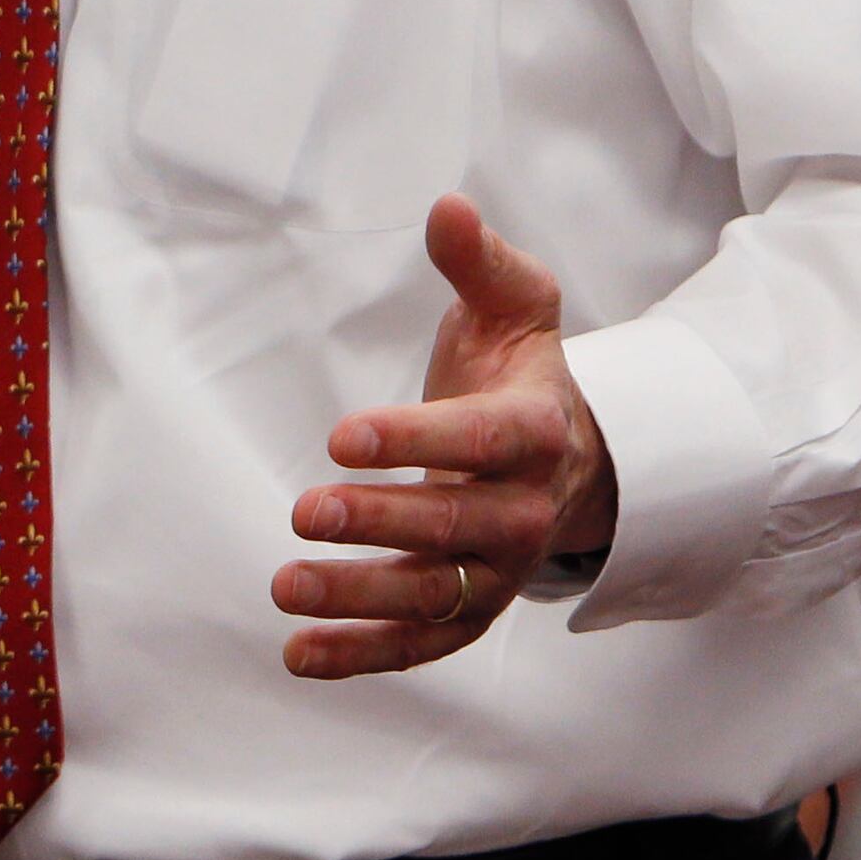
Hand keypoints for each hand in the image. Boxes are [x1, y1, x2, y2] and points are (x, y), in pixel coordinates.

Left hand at [274, 194, 616, 679]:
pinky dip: (362, 653)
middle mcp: (524, 511)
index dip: (413, 439)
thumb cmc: (522, 371)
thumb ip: (479, 261)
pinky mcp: (472, 610)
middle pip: (452, 526)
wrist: (574, 457)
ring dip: (359, 597)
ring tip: (286, 585)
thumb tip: (447, 206)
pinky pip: (421, 642)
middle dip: (379, 523)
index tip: (341, 436)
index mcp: (535, 431)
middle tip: (305, 512)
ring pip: (434, 596)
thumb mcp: (517, 306)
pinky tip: (296, 652)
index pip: (477, 439)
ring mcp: (500, 570)